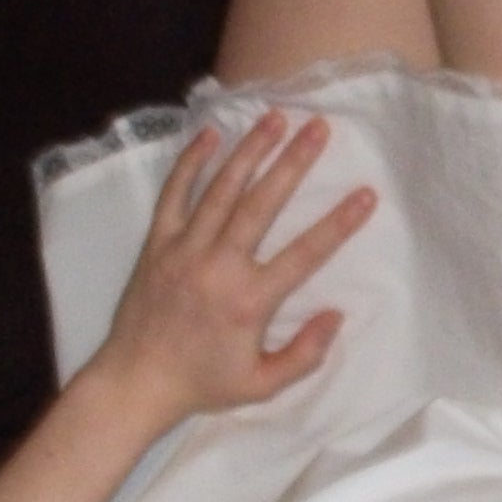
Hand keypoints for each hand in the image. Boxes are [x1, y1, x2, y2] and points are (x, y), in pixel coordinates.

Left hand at [94, 112, 374, 438]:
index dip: (339, 223)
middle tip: (318, 127)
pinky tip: (211, 135)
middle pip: (263, 203)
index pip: (305, 253)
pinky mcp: (157, 244)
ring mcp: (184, 249)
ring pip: (222, 190)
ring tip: (275, 117)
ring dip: (250, 151)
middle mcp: (218, 266)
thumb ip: (305, 354)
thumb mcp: (262, 384)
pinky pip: (174, 195)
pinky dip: (190, 163)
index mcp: (249, 301)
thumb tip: (337, 314)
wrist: (136, 380)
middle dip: (294, 162)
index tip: (365, 194)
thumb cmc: (203, 383)